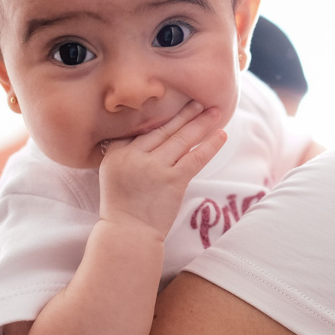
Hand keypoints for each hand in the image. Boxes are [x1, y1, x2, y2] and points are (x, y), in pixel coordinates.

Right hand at [98, 101, 226, 235]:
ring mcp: (154, 167)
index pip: (141, 128)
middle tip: (199, 100)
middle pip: (164, 129)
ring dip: (200, 123)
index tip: (174, 103)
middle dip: (185, 113)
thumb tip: (149, 136)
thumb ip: (126, 153)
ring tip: (215, 111)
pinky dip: (210, 145)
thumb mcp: (113, 173)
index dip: (160, 115)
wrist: (128, 234)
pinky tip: (221, 134)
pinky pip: (195, 158)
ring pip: (181, 139)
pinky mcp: (173, 181)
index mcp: (117, 152)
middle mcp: (134, 155)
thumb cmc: (122, 207)